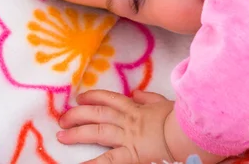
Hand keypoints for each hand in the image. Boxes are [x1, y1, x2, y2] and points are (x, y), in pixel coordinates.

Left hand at [57, 89, 173, 163]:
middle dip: (78, 114)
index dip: (94, 97)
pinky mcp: (131, 154)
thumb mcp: (164, 103)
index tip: (81, 97)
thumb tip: (137, 92)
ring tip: (61, 135)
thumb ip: (149, 98)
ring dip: (77, 133)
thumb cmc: (180, 119)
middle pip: (98, 114)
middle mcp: (128, 121)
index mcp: (137, 109)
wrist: (187, 133)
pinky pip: (107, 160)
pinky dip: (92, 163)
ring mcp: (127, 137)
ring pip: (97, 131)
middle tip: (63, 117)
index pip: (111, 99)